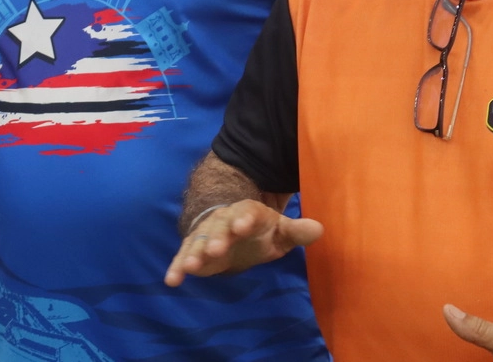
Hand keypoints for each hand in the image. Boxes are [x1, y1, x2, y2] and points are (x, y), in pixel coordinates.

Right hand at [163, 199, 321, 286]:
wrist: (237, 229)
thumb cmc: (262, 232)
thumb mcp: (282, 232)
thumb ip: (297, 231)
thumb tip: (319, 229)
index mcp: (247, 212)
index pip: (246, 213)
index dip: (244, 219)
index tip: (242, 227)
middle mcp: (223, 220)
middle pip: (219, 227)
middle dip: (216, 237)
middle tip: (215, 249)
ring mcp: (207, 233)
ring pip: (199, 241)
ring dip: (194, 253)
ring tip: (189, 267)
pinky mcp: (195, 249)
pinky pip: (185, 256)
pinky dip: (178, 266)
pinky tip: (172, 280)